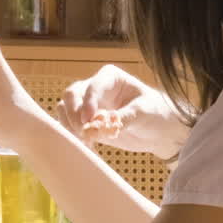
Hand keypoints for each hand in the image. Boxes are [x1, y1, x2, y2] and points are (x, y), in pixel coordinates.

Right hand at [56, 65, 188, 158]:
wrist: (158, 131)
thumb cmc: (156, 113)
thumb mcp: (144, 112)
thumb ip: (124, 116)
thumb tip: (105, 123)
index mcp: (109, 78)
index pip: (91, 87)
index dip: (88, 102)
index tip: (89, 120)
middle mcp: (94, 88)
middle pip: (71, 95)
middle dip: (73, 113)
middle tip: (83, 131)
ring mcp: (87, 104)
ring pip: (65, 109)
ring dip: (70, 124)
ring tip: (86, 139)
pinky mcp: (84, 121)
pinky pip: (68, 124)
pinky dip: (73, 134)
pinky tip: (87, 145)